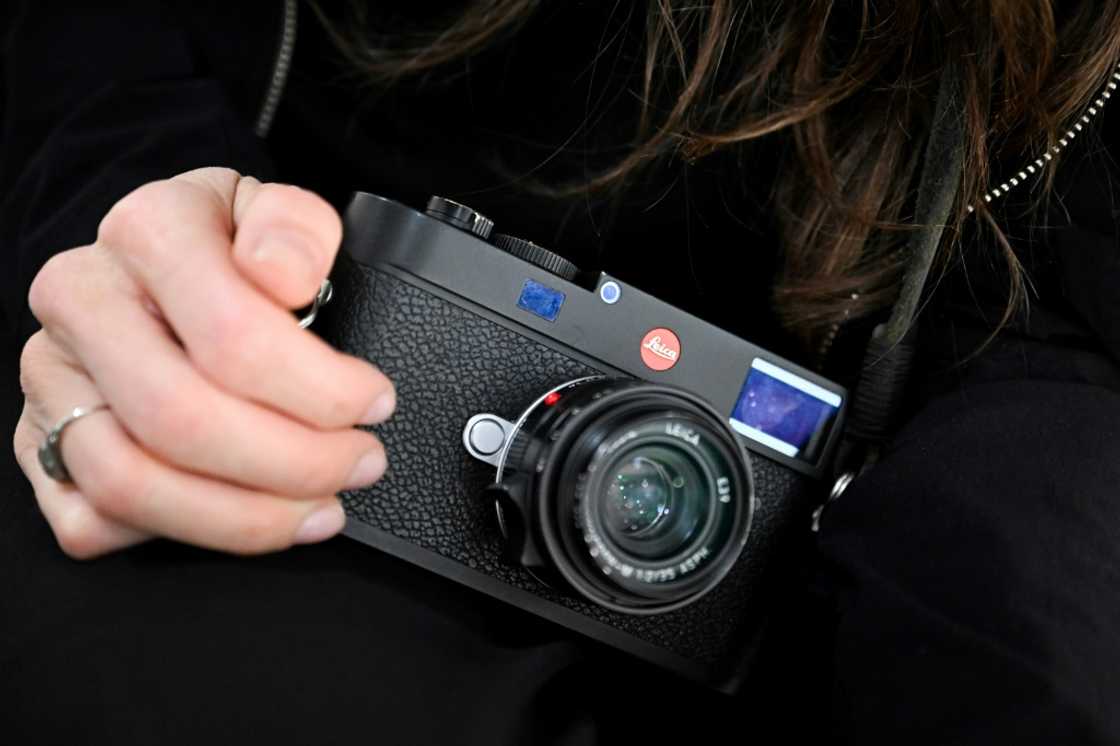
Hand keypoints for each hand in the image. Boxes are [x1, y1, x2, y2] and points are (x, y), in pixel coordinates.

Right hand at [12, 167, 394, 558]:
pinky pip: (93, 521)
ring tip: (320, 509)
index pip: (232, 334)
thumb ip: (297, 229)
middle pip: (178, 418)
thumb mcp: (278, 217)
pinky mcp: (38, 440)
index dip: (320, 388)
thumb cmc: (231, 249)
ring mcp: (51, 377)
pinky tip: (245, 514)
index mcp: (147, 232)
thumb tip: (282, 273)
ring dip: (244, 517)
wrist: (155, 264)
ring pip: (130, 484)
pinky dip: (179, 533)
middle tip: (360, 464)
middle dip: (293, 462)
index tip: (375, 402)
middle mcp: (81, 301)